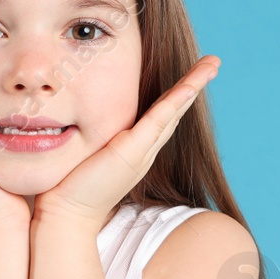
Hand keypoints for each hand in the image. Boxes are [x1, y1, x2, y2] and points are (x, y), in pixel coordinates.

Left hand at [33, 55, 220, 227]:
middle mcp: (145, 150)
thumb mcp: (85, 154)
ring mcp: (141, 151)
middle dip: (194, 85)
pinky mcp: (132, 152)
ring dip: (193, 86)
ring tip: (212, 65)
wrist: (66, 215)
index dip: (177, 95)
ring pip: (173, 111)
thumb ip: (91, 138)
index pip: (161, 115)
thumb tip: (76, 120)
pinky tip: (189, 85)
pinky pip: (159, 120)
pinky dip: (176, 101)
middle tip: (213, 63)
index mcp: (135, 150)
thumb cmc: (69, 188)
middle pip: (175, 111)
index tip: (190, 75)